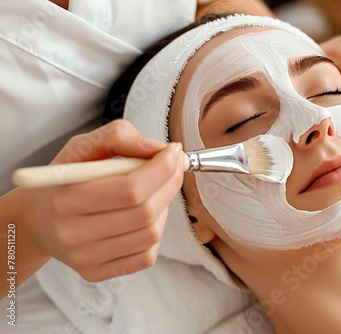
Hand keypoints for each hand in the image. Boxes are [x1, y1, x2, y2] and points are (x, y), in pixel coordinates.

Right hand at [21, 119, 183, 281]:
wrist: (38, 220)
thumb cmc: (65, 181)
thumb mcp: (81, 148)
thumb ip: (117, 137)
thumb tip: (157, 149)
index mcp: (65, 198)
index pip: (131, 188)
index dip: (162, 169)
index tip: (173, 152)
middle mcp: (72, 234)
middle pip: (144, 212)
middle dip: (169, 184)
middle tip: (175, 167)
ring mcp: (85, 258)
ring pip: (150, 234)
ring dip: (164, 207)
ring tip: (157, 190)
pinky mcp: (96, 273)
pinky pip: (146, 256)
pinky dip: (156, 232)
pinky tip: (148, 216)